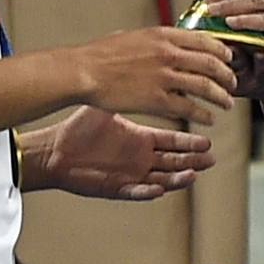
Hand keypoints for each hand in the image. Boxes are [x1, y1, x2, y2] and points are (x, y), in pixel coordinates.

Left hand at [20, 106, 214, 198]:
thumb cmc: (79, 130)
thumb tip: (144, 71)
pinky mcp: (113, 187)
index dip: (190, 142)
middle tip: (210, 158)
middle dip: (192, 161)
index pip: (172, 142)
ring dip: (176, 179)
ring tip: (193, 175)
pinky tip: (158, 189)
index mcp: (141, 141)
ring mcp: (128, 175)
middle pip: (173, 162)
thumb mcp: (109, 109)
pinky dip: (145, 191)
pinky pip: (133, 191)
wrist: (53, 150)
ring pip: (159, 179)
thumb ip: (129, 94)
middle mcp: (139, 159)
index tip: (208, 138)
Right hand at [74, 27, 235, 124]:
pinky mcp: (156, 100)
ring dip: (221, 97)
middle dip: (227, 76)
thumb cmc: (103, 54)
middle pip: (212, 65)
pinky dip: (203, 114)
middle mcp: (169, 54)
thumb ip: (158, 39)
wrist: (83, 71)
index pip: (206, 41)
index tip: (229, 60)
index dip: (223, 53)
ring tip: (227, 104)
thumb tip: (172, 42)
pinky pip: (189, 108)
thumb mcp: (136, 36)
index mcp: (165, 35)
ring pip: (205, 87)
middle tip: (233, 84)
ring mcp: (164, 77)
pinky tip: (209, 119)